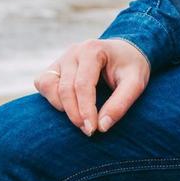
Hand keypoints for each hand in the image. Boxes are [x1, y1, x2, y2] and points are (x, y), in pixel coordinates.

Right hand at [35, 38, 150, 136]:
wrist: (125, 52)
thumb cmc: (131, 67)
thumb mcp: (136, 82)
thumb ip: (121, 103)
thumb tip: (102, 127)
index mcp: (92, 50)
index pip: (82, 84)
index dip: (85, 110)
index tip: (93, 130)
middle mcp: (74, 51)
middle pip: (65, 88)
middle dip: (75, 114)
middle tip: (89, 131)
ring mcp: (62, 58)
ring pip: (49, 85)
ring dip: (61, 107)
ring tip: (81, 120)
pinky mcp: (55, 67)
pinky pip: (43, 83)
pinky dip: (51, 98)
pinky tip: (69, 108)